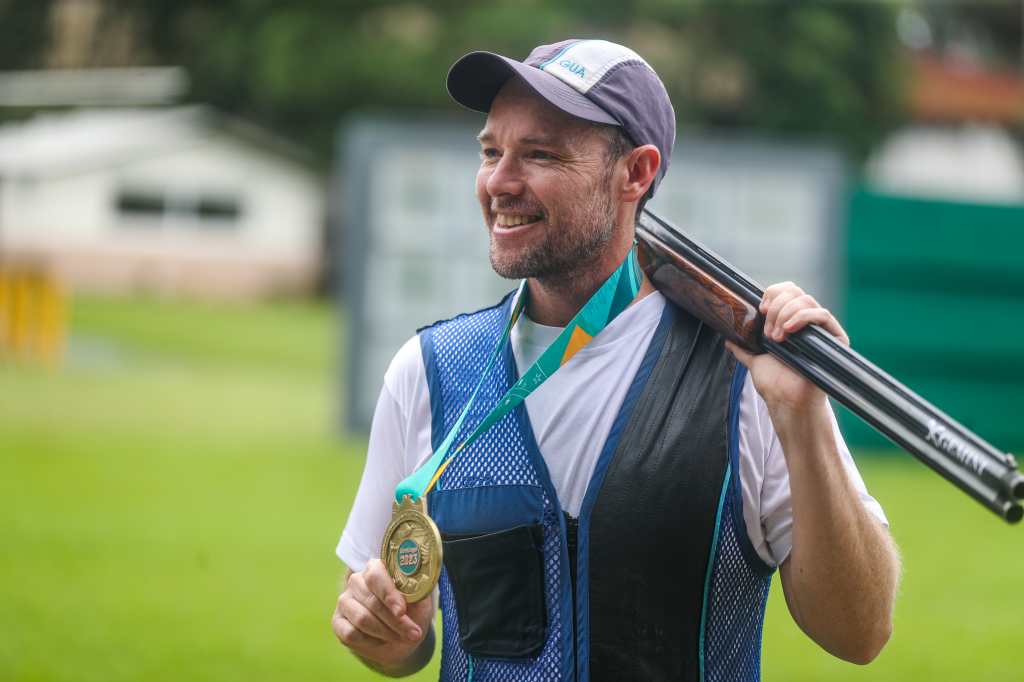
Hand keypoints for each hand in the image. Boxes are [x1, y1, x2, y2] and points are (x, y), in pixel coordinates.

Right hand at [332, 558, 434, 672]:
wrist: (400, 634)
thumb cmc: (411, 611)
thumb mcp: (418, 599)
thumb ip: (416, 591)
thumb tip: (417, 588)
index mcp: (376, 568)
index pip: (376, 575)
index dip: (389, 594)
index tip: (401, 611)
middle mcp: (357, 581)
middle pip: (372, 601)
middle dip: (395, 621)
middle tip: (413, 633)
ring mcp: (344, 601)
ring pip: (362, 619)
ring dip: (386, 632)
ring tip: (402, 638)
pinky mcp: (337, 621)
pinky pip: (351, 634)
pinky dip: (370, 641)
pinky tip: (381, 640)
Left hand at [726, 281, 848, 416]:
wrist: (786, 402)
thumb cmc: (775, 384)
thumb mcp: (755, 360)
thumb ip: (743, 348)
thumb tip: (728, 338)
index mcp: (790, 323)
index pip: (787, 291)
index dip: (773, 294)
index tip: (761, 310)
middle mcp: (807, 323)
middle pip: (796, 292)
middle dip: (777, 307)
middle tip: (768, 331)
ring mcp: (821, 330)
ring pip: (807, 300)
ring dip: (786, 314)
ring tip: (776, 337)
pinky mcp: (835, 338)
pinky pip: (823, 315)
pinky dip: (803, 317)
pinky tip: (788, 330)